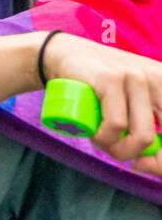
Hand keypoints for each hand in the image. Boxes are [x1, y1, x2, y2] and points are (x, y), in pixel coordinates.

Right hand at [44, 33, 161, 173]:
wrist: (66, 54)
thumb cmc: (100, 86)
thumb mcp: (133, 102)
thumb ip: (149, 127)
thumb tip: (149, 165)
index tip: (147, 165)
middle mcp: (157, 78)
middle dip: (147, 161)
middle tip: (129, 161)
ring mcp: (134, 76)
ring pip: (143, 136)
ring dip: (120, 151)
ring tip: (104, 143)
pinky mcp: (110, 78)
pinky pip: (116, 125)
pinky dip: (105, 139)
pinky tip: (95, 134)